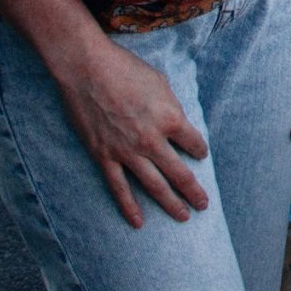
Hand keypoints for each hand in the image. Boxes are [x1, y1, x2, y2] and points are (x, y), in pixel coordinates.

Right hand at [53, 38, 209, 227]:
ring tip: (184, 217)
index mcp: (170, 118)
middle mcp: (152, 140)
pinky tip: (138, 222)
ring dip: (171, 204)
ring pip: (154, 186)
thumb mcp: (160, 82)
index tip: (200, 155)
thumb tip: (176, 120)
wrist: (87, 68)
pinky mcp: (104, 156)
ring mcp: (127, 152)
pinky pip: (119, 188)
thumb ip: (171, 105)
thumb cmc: (125, 68)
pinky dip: (129, 207)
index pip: (194, 143)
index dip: (200, 151)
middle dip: (194, 191)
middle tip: (204, 205)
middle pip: (180, 173)